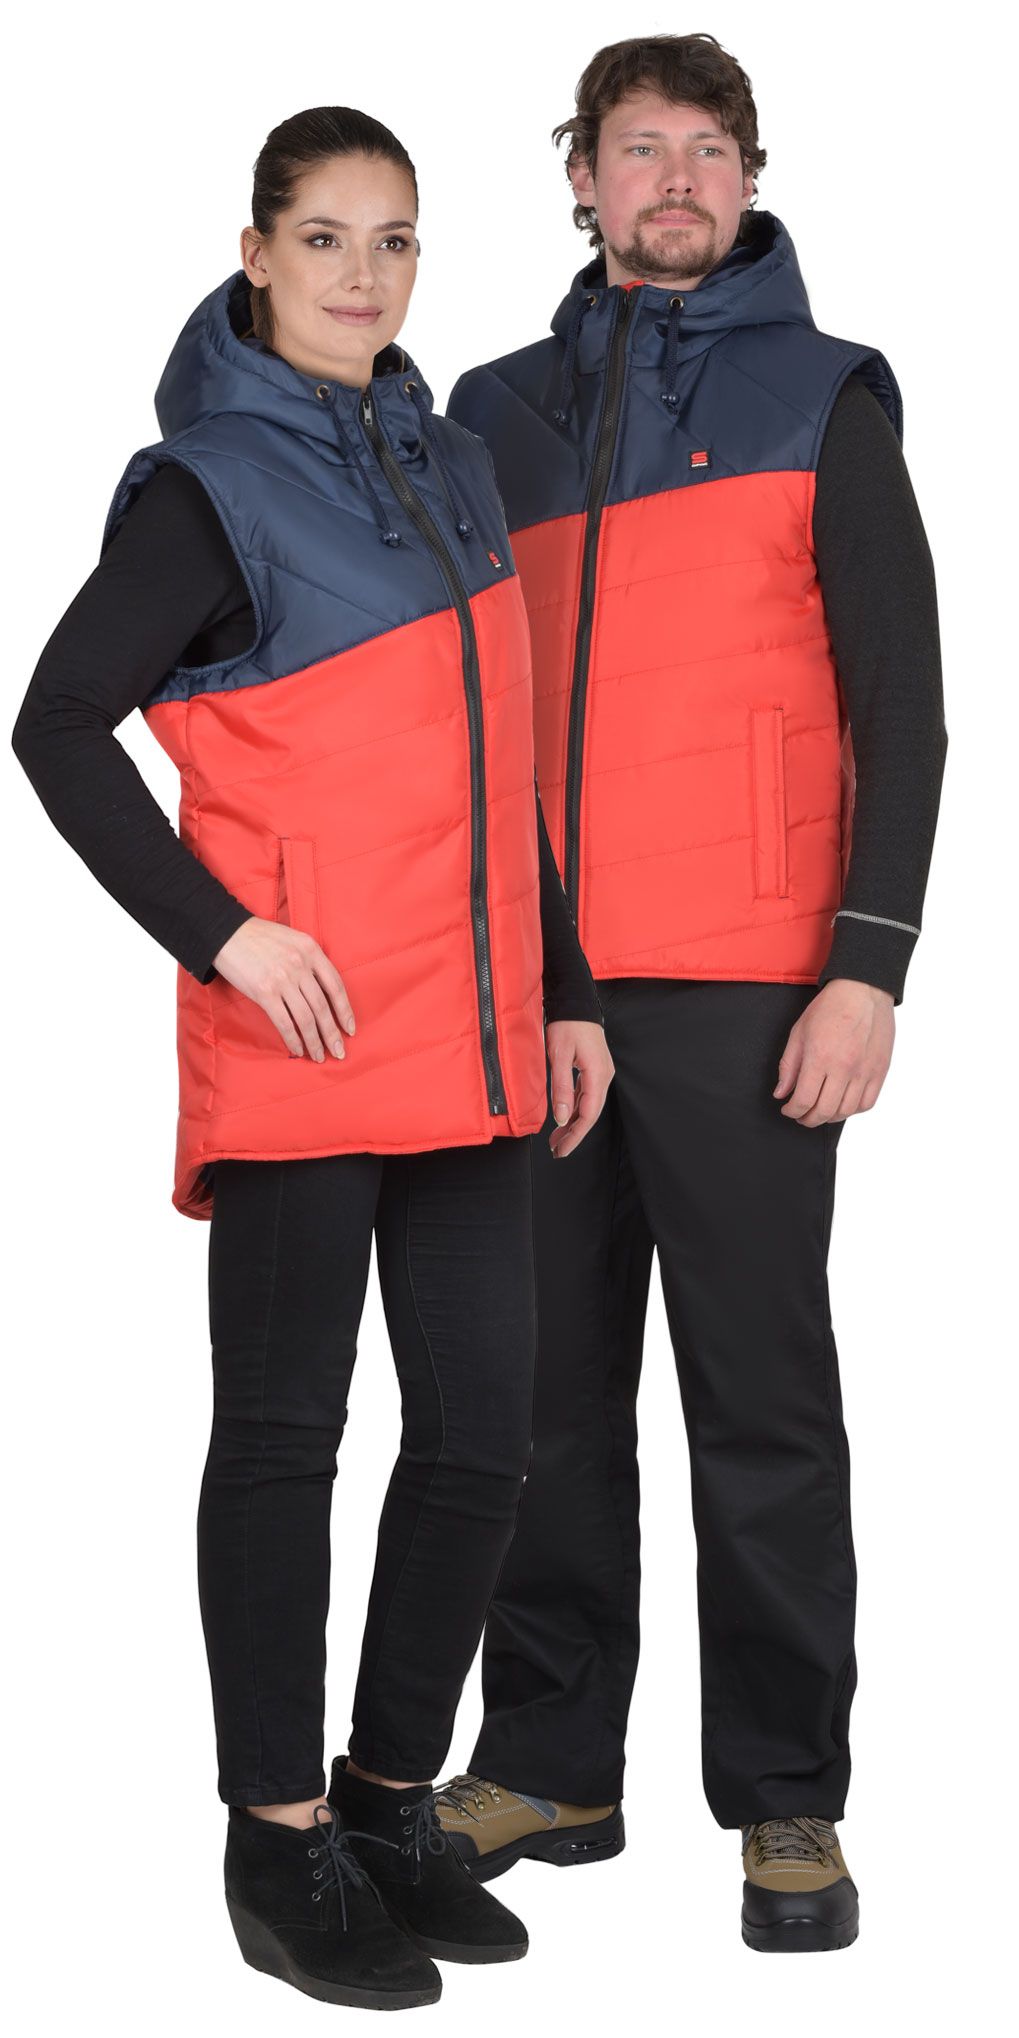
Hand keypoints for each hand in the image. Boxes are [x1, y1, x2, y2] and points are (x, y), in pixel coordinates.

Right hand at [211, 917, 355, 1061]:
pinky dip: (294, 1039)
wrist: (225, 933)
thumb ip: (309, 961)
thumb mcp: (293, 939)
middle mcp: (300, 965)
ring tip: (319, 1055)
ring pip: (306, 1018)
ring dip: (314, 1041)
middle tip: (339, 1052)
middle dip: (332, 1034)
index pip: (336, 985)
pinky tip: (298, 1049)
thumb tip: (322, 992)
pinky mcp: (264, 992)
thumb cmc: (259, 937)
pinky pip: (285, 1022)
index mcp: (311, 950)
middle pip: (322, 1007)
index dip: (345, 1010)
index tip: (350, 1029)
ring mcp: (283, 979)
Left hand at [546, 1018, 614, 1157]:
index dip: (574, 1135)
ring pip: (588, 1106)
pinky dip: (574, 1109)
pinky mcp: (594, 1069)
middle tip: (557, 1150)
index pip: (588, 1114)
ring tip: (557, 1139)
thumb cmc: (567, 1024)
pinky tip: (564, 1117)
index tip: (561, 1149)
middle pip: (590, 1114)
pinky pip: (586, 1095)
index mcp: (598, 1075)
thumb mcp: (559, 1056)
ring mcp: (601, 1073)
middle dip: (573, 1134)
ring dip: (573, 1123)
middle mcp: (604, 1076)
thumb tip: (561, 1119)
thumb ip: (561, 1088)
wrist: (576, 1001)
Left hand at [773, 978, 894, 1125]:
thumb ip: (789, 1066)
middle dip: (808, 1119)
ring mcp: (865, 1071)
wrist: (863, 990)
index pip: (804, 1100)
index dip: (792, 1111)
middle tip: (802, 1116)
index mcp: (820, 1058)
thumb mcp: (799, 1032)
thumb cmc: (830, 1007)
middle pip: (824, 1111)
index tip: (788, 1109)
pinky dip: (853, 1110)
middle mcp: (844, 1068)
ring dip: (829, 1117)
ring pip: (846, 1111)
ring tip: (821, 1111)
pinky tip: (842, 1104)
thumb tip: (781, 1093)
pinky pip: (867, 1103)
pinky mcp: (880, 1070)